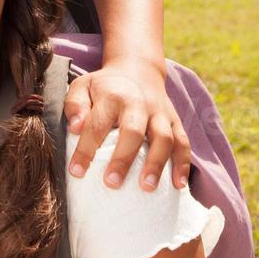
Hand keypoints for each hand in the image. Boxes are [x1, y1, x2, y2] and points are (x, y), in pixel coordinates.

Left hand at [63, 58, 190, 190]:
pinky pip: (183, 143)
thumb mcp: (82, 87)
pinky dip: (183, 164)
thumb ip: (75, 106)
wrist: (137, 70)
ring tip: (147, 187)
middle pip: (133, 132)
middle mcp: (139, 104)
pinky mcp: (176, 122)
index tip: (76, 171)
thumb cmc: (104, 87)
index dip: (86, 149)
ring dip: (156, 164)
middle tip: (111, 183)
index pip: (97, 124)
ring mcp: (160, 113)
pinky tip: (178, 185)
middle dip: (123, 159)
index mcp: (112, 96)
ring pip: (164, 138)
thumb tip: (75, 128)